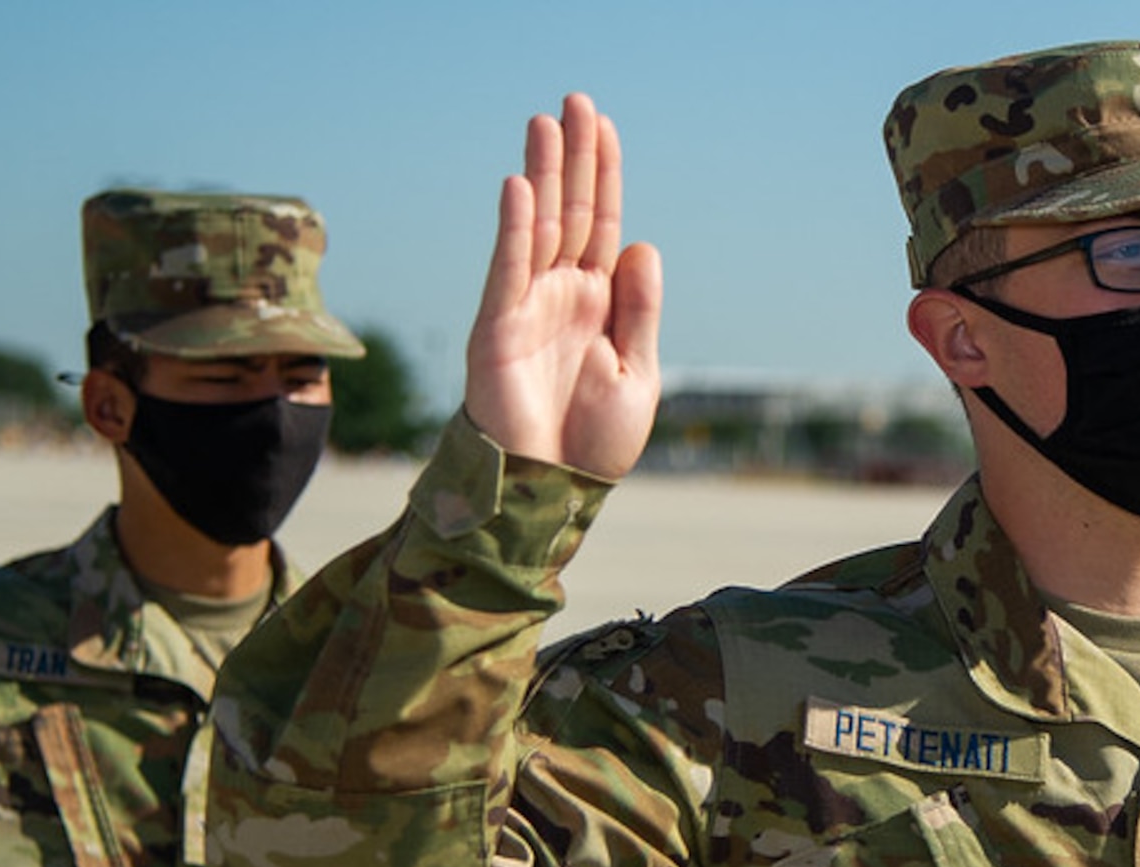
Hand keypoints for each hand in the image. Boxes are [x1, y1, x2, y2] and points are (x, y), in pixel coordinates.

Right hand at [463, 93, 661, 479]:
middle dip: (574, 158)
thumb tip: (640, 244)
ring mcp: (528, 307)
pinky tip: (523, 187)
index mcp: (599, 304)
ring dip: (543, 176)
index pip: (604, 224)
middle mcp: (562, 295)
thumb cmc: (593, 444)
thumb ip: (639, 310)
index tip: (603, 127)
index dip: (605, 176)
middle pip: (572, 211)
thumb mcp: (637, 373)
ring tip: (545, 122)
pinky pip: (508, 268)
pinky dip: (516, 228)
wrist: (550, 491)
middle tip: (574, 101)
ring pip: (539, 228)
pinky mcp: (499, 328)